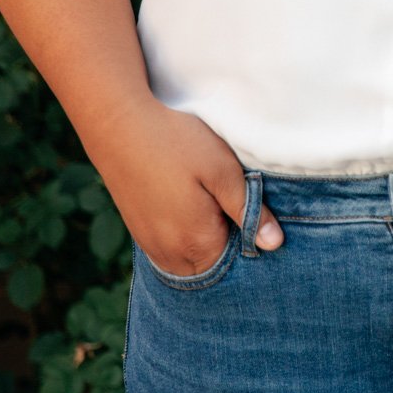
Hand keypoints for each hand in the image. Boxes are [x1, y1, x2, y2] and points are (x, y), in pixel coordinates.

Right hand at [91, 96, 283, 274]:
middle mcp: (170, 256)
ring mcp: (150, 246)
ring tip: (210, 202)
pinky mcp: (139, 232)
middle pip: (213, 267)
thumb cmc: (175, 143)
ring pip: (190, 261)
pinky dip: (185, 237)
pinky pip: (171, 250)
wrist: (118, 124)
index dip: (251, 241)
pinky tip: (189, 205)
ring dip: (206, 242)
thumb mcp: (222, 171)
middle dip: (229, 245)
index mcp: (195, 244)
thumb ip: (248, 210)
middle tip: (232, 203)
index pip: (237, 265)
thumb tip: (274, 244)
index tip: (253, 212)